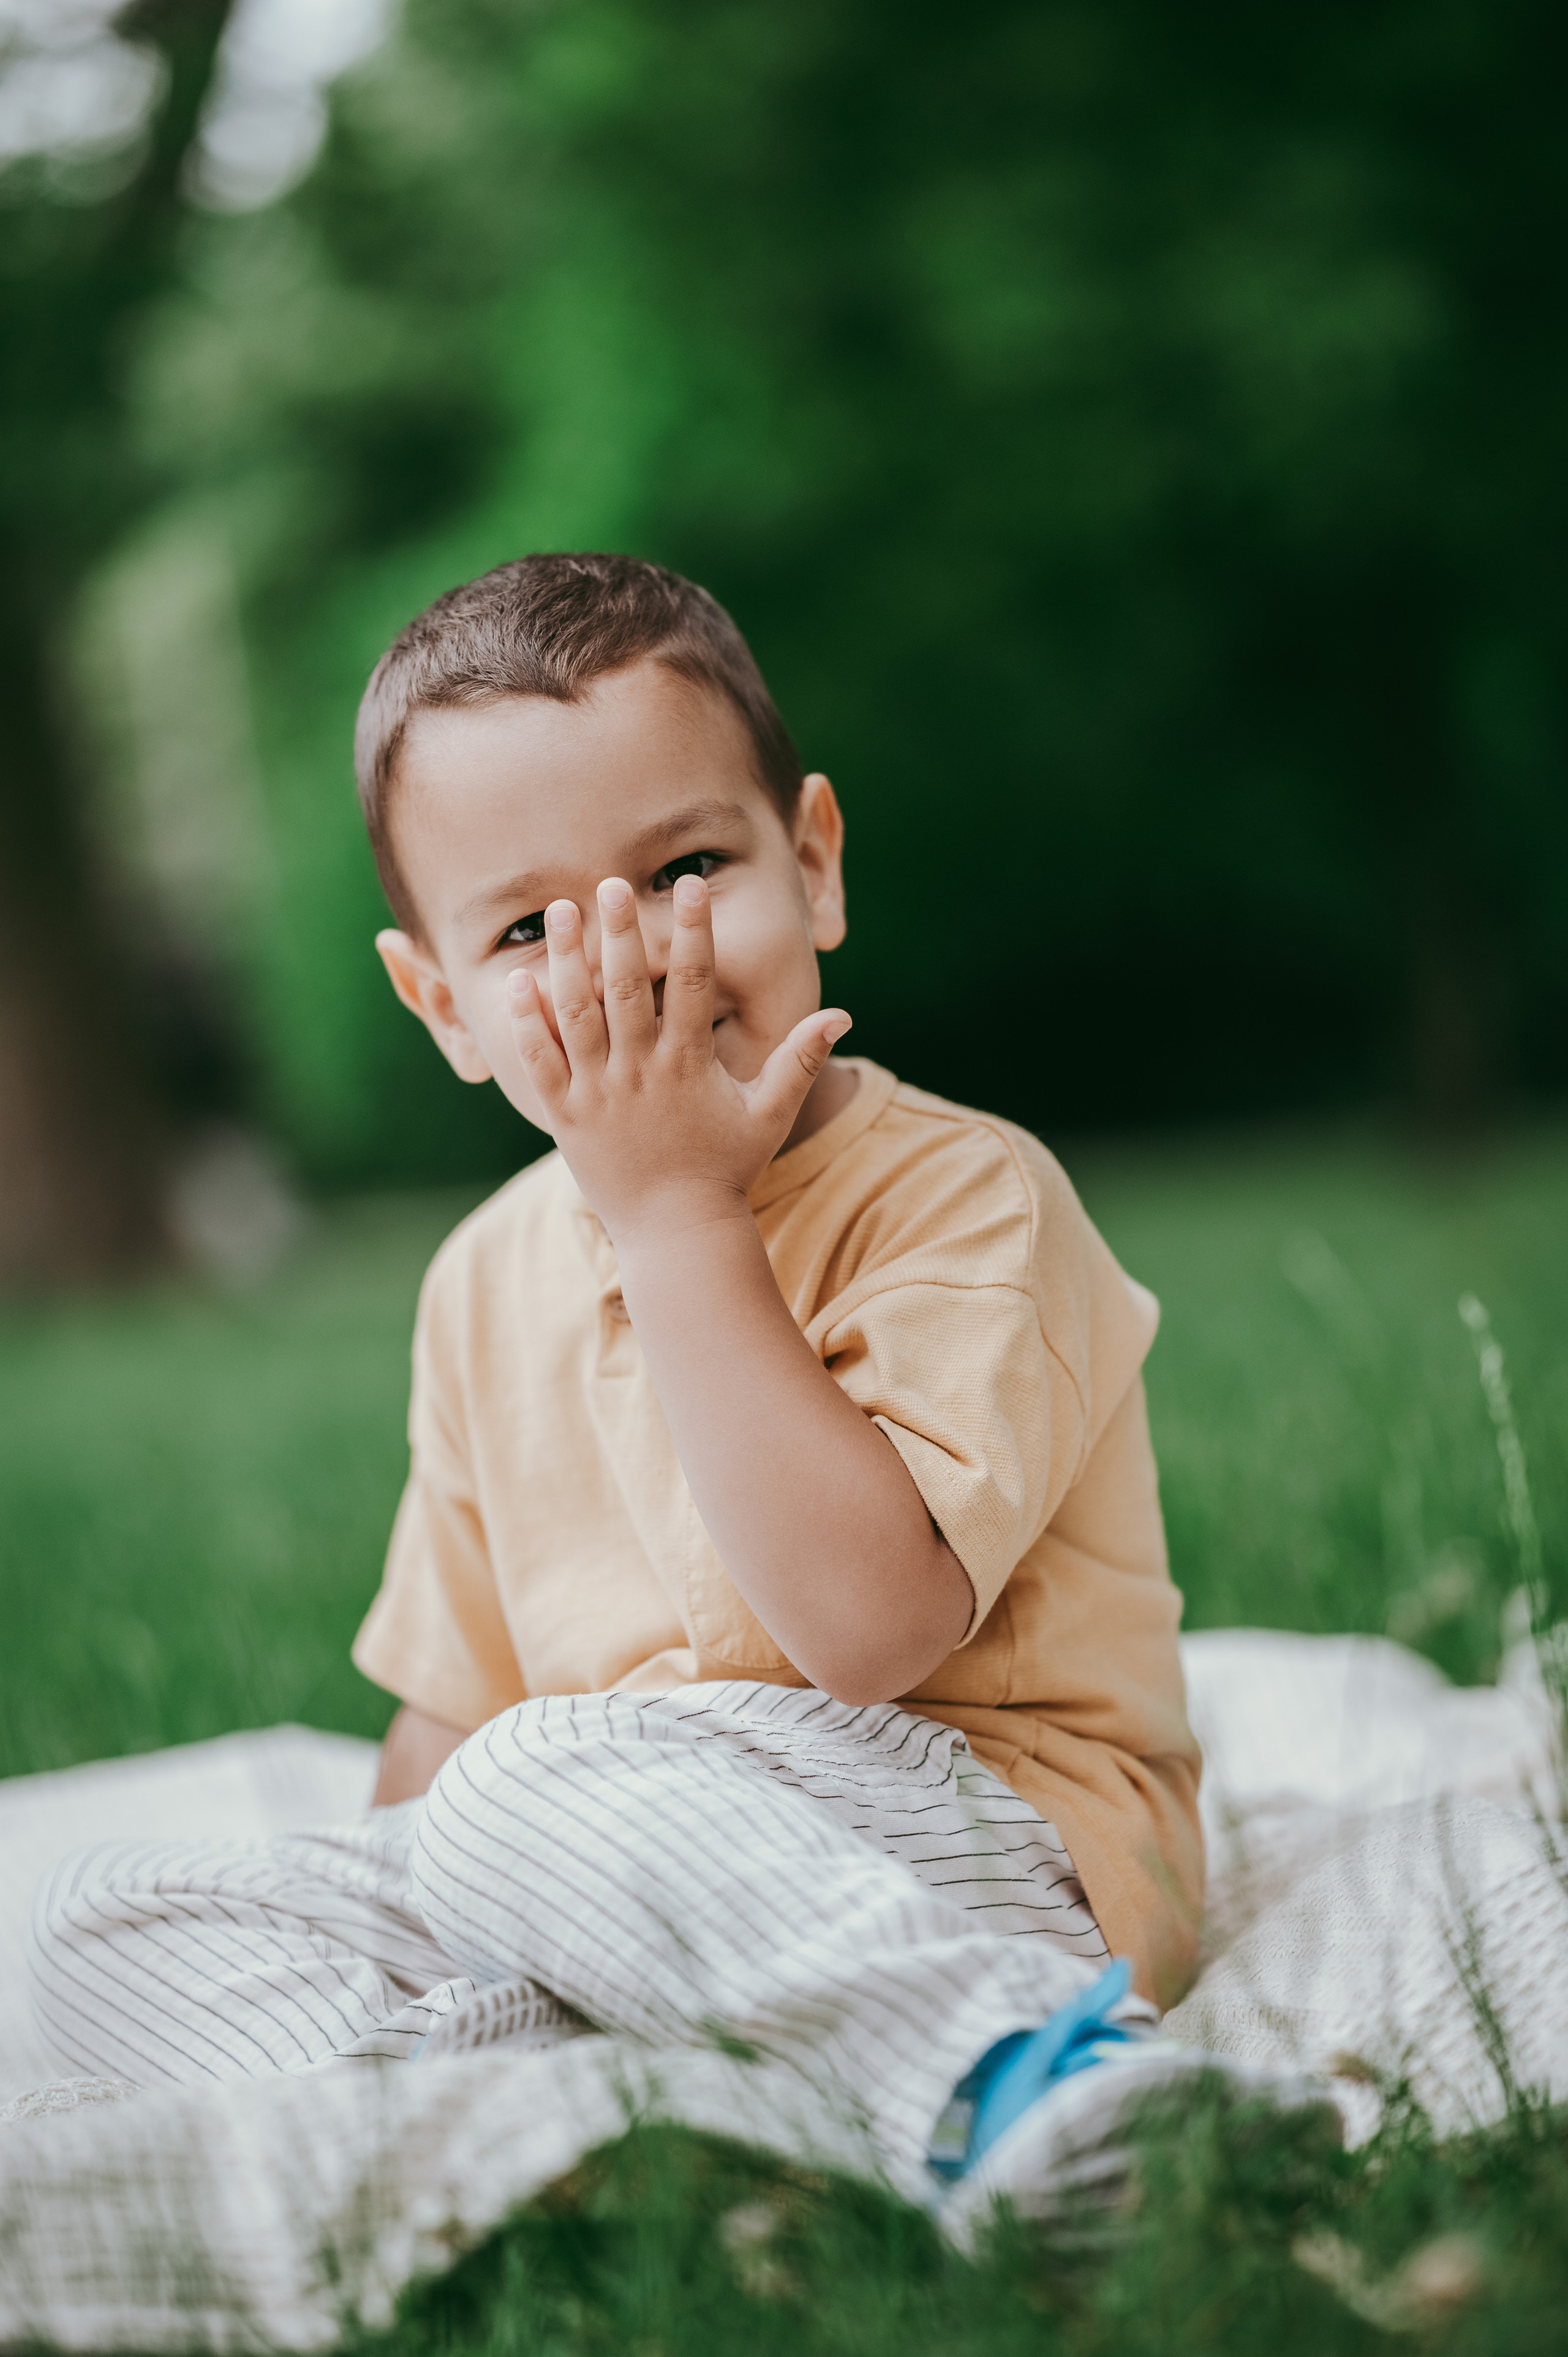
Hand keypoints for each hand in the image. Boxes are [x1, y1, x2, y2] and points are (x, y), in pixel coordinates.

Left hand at [506, 874, 849, 1244]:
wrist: (676, 1234)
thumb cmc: (726, 1171)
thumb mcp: (769, 1115)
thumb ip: (800, 1061)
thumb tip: (842, 1014)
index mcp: (689, 1064)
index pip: (694, 982)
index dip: (694, 931)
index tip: (688, 885)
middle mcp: (641, 1072)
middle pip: (628, 987)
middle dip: (620, 931)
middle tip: (609, 882)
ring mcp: (599, 1093)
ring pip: (577, 1013)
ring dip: (567, 959)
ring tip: (559, 911)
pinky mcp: (566, 1116)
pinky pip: (541, 1061)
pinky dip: (528, 1021)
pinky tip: (519, 980)